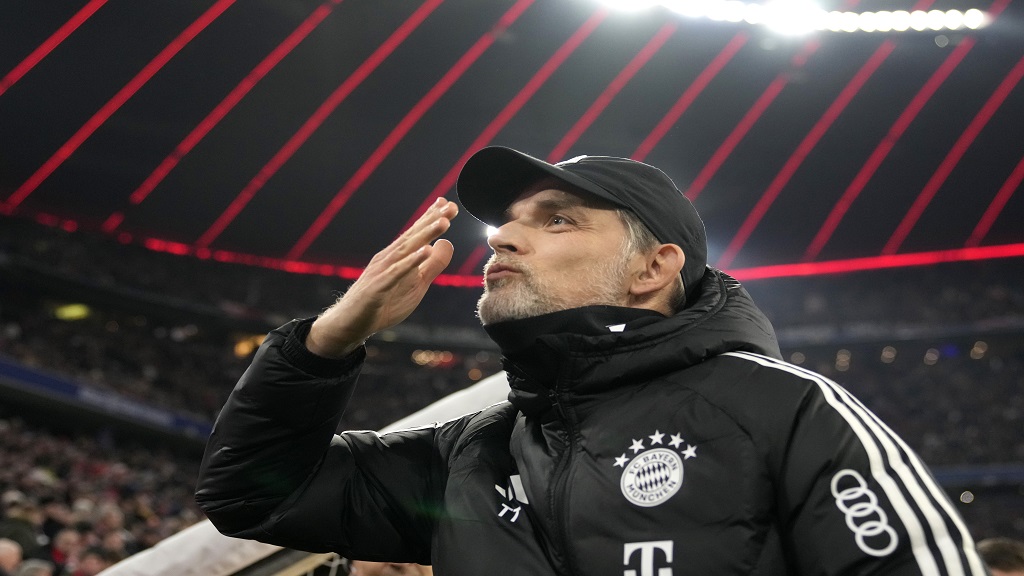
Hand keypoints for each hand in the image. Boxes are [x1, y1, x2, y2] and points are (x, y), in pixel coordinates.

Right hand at [306, 198, 457, 357]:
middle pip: (413, 236)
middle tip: (451, 206)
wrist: (350, 324)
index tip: (448, 203)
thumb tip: (447, 243)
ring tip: (444, 223)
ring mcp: (381, 271)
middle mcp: (388, 258)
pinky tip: (425, 251)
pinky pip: (396, 273)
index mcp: (398, 257)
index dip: (431, 218)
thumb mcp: (417, 284)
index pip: (416, 234)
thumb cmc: (383, 303)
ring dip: (425, 235)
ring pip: (406, 250)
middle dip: (432, 220)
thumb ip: (432, 265)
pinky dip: (411, 261)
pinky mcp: (377, 288)